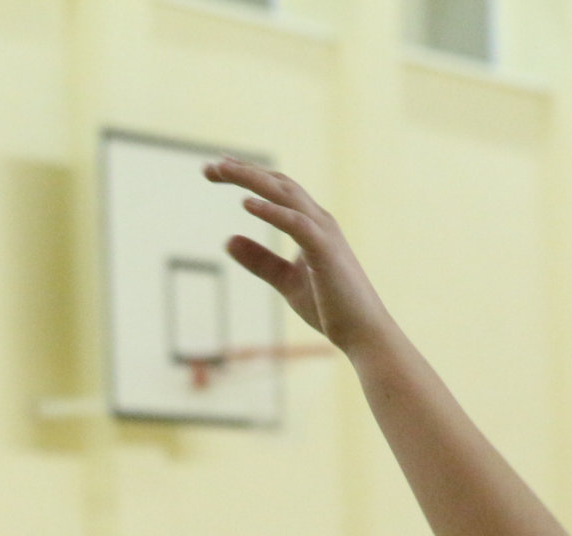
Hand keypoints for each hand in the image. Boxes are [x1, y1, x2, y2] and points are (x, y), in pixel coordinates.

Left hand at [202, 158, 394, 355]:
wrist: (362, 333)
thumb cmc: (330, 307)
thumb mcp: (285, 280)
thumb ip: (260, 260)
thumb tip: (227, 240)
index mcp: (311, 225)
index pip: (277, 190)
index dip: (248, 176)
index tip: (216, 168)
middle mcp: (319, 221)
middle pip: (278, 184)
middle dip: (244, 171)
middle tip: (209, 166)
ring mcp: (324, 233)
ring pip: (285, 195)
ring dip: (252, 180)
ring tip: (222, 170)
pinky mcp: (325, 251)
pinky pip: (296, 224)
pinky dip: (272, 211)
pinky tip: (246, 204)